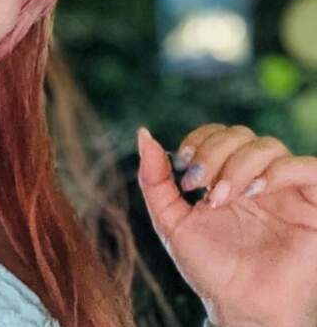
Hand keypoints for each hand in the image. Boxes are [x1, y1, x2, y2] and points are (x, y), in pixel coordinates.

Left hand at [137, 124, 316, 326]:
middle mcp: (258, 178)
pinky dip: (279, 171)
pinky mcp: (315, 206)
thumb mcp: (171, 221)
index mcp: (227, 177)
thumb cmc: (209, 268)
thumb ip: (154, 179)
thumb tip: (143, 134)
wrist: (240, 307)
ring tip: (222, 198)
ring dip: (237, 165)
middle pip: (241, 135)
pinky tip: (255, 191)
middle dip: (214, 153)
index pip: (217, 135)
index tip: (183, 167)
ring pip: (269, 147)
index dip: (199, 141)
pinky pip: (309, 168)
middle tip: (200, 186)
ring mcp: (287, 190)